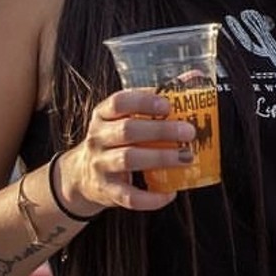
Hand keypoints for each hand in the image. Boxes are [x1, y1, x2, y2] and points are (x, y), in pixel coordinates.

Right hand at [56, 91, 198, 214]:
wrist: (81, 176)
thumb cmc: (115, 140)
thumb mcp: (125, 117)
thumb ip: (156, 99)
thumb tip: (194, 77)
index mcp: (103, 115)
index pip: (118, 102)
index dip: (142, 101)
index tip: (167, 104)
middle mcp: (98, 138)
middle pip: (127, 130)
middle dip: (160, 130)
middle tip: (189, 131)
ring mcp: (100, 165)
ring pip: (128, 159)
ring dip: (160, 158)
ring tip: (186, 157)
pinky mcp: (107, 191)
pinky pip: (129, 197)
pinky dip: (151, 197)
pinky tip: (171, 193)